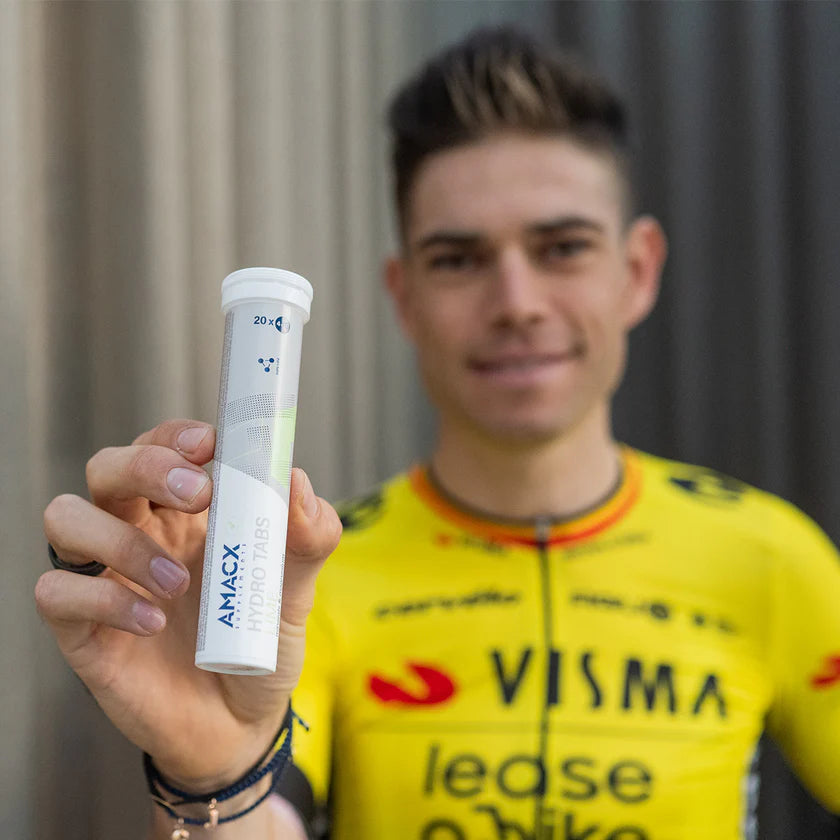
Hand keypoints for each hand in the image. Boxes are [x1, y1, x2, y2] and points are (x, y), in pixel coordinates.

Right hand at [35, 419, 341, 790]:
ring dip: (120, 538)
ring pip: (66, 518)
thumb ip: (308, 534)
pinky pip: (58, 592)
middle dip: (147, 466)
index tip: (211, 445)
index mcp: (187, 512)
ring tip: (176, 581)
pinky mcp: (84, 630)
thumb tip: (295, 479)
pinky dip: (103, 600)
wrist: (241, 722)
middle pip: (108, 467)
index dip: (177, 435)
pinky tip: (152, 623)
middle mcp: (140, 532)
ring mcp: (109, 578)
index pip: (163, 446)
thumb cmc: (261, 640)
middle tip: (198, 492)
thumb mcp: (298, 587)